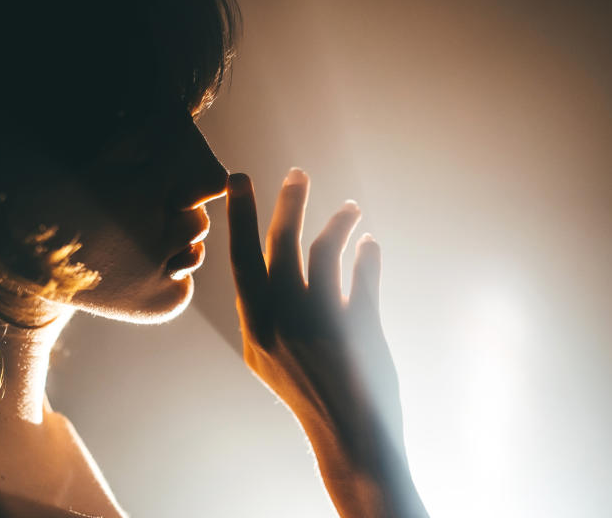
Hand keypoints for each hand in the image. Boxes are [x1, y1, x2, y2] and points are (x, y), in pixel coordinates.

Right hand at [226, 169, 425, 516]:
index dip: (240, 214)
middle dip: (288, 201)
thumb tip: (270, 271)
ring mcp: (318, 321)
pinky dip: (367, 254)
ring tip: (352, 209)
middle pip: (281, 243)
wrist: (349, 437)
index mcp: (255, 325)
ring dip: (339, 223)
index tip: (240, 178)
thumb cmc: (307, 395)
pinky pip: (362, 273)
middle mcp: (281, 318)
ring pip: (323, 249)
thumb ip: (264, 313)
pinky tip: (371, 244)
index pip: (242, 257)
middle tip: (298, 173)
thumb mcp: (266, 357)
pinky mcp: (357, 325)